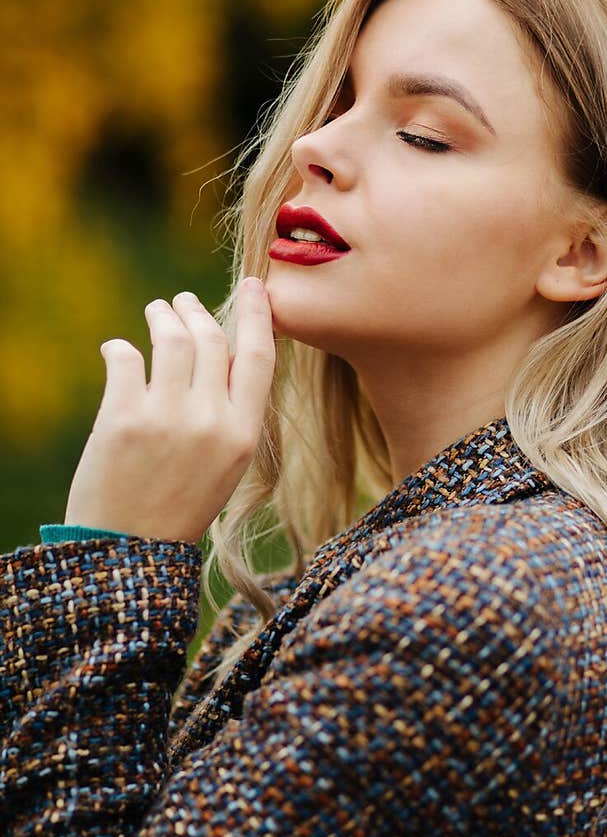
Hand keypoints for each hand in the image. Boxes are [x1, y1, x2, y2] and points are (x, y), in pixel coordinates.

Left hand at [63, 279, 275, 544]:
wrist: (130, 549)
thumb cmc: (179, 504)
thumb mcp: (225, 464)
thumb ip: (230, 411)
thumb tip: (221, 350)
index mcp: (243, 435)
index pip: (259, 357)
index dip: (256, 315)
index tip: (255, 286)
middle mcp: (210, 422)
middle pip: (210, 339)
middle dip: (195, 311)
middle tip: (181, 302)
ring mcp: (166, 418)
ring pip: (170, 339)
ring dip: (161, 316)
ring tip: (156, 312)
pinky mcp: (122, 419)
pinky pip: (124, 357)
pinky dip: (120, 348)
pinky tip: (118, 352)